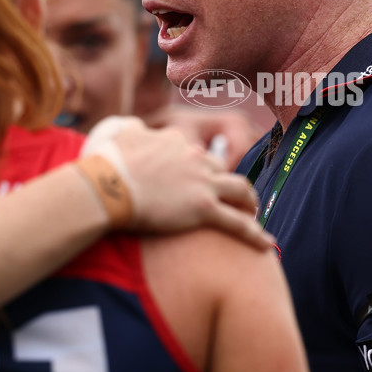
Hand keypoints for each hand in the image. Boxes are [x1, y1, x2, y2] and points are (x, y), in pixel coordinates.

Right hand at [82, 117, 271, 248]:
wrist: (103, 187)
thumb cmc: (103, 163)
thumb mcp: (117, 133)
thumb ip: (130, 127)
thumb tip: (134, 127)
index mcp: (177, 140)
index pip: (198, 153)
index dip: (201, 168)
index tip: (199, 180)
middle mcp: (195, 157)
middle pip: (222, 169)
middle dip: (226, 183)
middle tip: (230, 198)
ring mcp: (202, 183)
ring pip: (240, 189)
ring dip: (249, 201)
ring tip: (252, 213)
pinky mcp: (203, 209)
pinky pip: (238, 223)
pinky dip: (255, 234)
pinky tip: (268, 245)